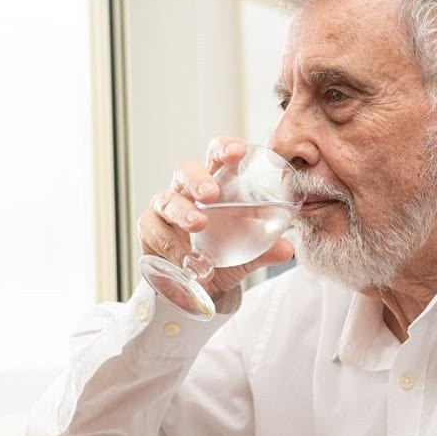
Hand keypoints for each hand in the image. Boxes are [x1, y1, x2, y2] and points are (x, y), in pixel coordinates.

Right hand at [137, 137, 295, 302]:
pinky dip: (171, 246)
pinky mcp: (149, 230)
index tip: (238, 152)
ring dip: (182, 212)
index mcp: (214, 184)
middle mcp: (186, 191)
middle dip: (197, 179)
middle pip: (185, 172)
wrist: (198, 286)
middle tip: (211, 194)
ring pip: (166, 201)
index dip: (224, 148)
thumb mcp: (247, 254)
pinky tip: (186, 259)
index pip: (216, 156)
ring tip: (198, 224)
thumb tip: (287, 249)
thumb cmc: (223, 254)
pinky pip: (155, 232)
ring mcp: (165, 209)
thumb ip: (265, 250)